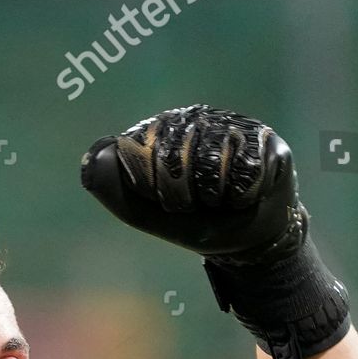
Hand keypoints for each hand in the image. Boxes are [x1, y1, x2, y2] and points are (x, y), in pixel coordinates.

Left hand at [80, 105, 302, 264]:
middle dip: (185, 197)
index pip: (143, 154)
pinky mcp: (264, 138)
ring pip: (211, 163)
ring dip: (215, 197)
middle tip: (198, 204)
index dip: (157, 191)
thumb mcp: (147, 212)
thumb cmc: (195, 223)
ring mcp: (231, 123)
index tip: (170, 203)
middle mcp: (196, 119)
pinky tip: (245, 195)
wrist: (245, 240)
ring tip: (221, 199)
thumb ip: (116, 188)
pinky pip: (244, 171)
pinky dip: (242, 195)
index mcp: (162, 131)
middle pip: (176, 159)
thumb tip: (93, 157)